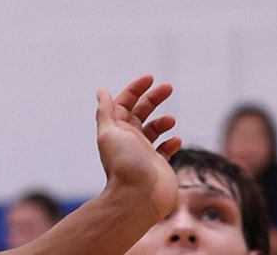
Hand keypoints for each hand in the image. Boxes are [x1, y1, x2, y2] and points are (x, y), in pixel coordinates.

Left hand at [94, 75, 181, 221]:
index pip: (124, 103)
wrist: (139, 198)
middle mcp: (129, 139)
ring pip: (153, 129)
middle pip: (140, 112)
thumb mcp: (110, 132)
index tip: (150, 78)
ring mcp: (144, 152)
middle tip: (168, 87)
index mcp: (116, 129)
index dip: (135, 89)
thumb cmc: (125, 164)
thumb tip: (101, 92)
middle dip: (153, 98)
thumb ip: (106, 112)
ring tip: (170, 120)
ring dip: (162, 121)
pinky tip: (175, 140)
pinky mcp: (158, 165)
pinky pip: (165, 149)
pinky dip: (170, 142)